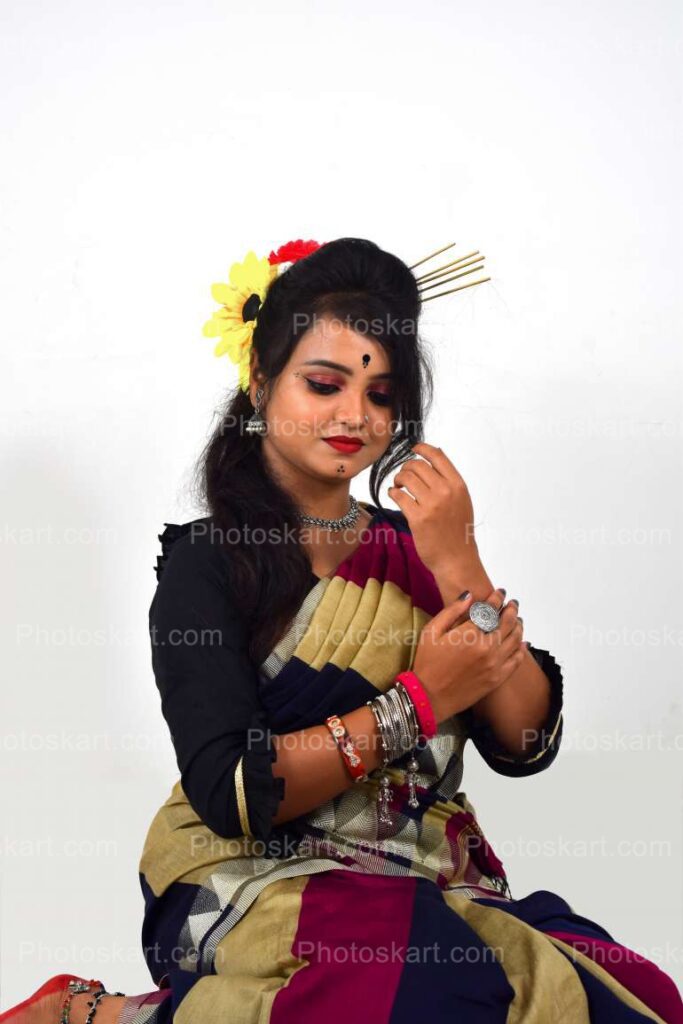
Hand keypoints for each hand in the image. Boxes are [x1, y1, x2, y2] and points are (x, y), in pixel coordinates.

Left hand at [387, 441, 478, 575]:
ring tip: (398, 487)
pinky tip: (394, 496)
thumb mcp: (462, 501)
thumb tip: (435, 455)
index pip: (437, 456)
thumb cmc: (458, 531)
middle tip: (403, 477)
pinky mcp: (417, 518)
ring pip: (406, 478)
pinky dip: (392, 493)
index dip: (422, 448)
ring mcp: (431, 505)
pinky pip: (398, 496)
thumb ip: (450, 481)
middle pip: (417, 465)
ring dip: (398, 479)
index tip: (414, 449)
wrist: (456, 559)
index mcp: (458, 485)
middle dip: (406, 468)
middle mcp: (446, 492)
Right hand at [411, 588, 525, 723]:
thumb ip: (452, 611)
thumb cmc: (427, 662)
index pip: (490, 609)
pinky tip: (522, 642)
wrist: (429, 697)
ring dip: (518, 626)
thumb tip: (470, 595)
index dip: (497, 598)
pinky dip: (522, 649)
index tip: (500, 592)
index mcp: (469, 633)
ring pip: (515, 639)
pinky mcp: (497, 678)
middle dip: (511, 610)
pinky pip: (516, 660)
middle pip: (507, 622)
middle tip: (513, 604)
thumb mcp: (432, 631)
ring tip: (517, 620)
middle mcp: (487, 647)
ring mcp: (495, 664)